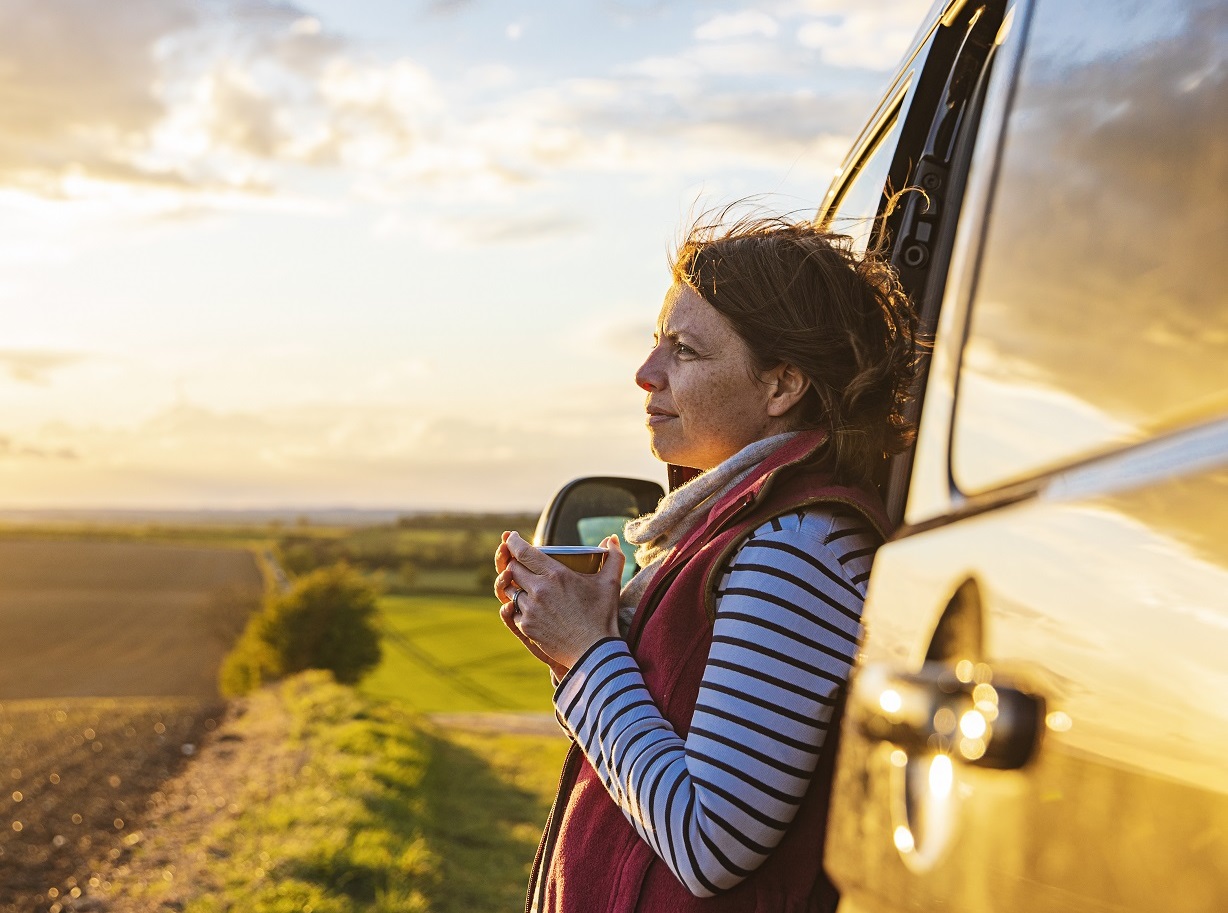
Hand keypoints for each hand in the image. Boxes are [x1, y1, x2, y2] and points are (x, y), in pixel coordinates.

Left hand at [494, 531, 624, 672]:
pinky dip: (519, 607)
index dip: (512, 542)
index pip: (523, 552)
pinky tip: (530, 606)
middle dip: (514, 564)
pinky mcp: (526, 627)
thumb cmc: (602, 616)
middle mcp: (538, 590)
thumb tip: (611, 539)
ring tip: (526, 586)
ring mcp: (530, 610)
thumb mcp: (610, 583)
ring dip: (516, 586)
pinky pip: (514, 611)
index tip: (510, 537)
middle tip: (521, 563)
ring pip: (511, 591)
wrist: (594, 652)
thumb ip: (613, 557)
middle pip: (512, 569)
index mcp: (556, 575)